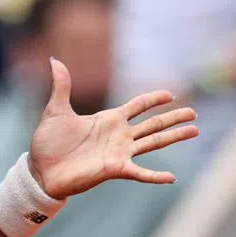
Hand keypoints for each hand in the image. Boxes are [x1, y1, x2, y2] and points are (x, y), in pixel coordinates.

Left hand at [28, 59, 198, 198]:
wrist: (41, 170)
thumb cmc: (48, 143)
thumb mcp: (55, 110)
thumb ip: (61, 86)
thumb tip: (54, 60)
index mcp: (108, 120)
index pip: (137, 106)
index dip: (153, 99)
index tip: (170, 94)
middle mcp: (118, 136)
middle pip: (152, 124)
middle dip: (173, 118)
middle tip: (194, 113)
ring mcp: (119, 153)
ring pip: (153, 143)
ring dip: (174, 137)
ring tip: (194, 131)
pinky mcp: (115, 169)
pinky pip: (140, 173)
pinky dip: (155, 176)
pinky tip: (172, 177)